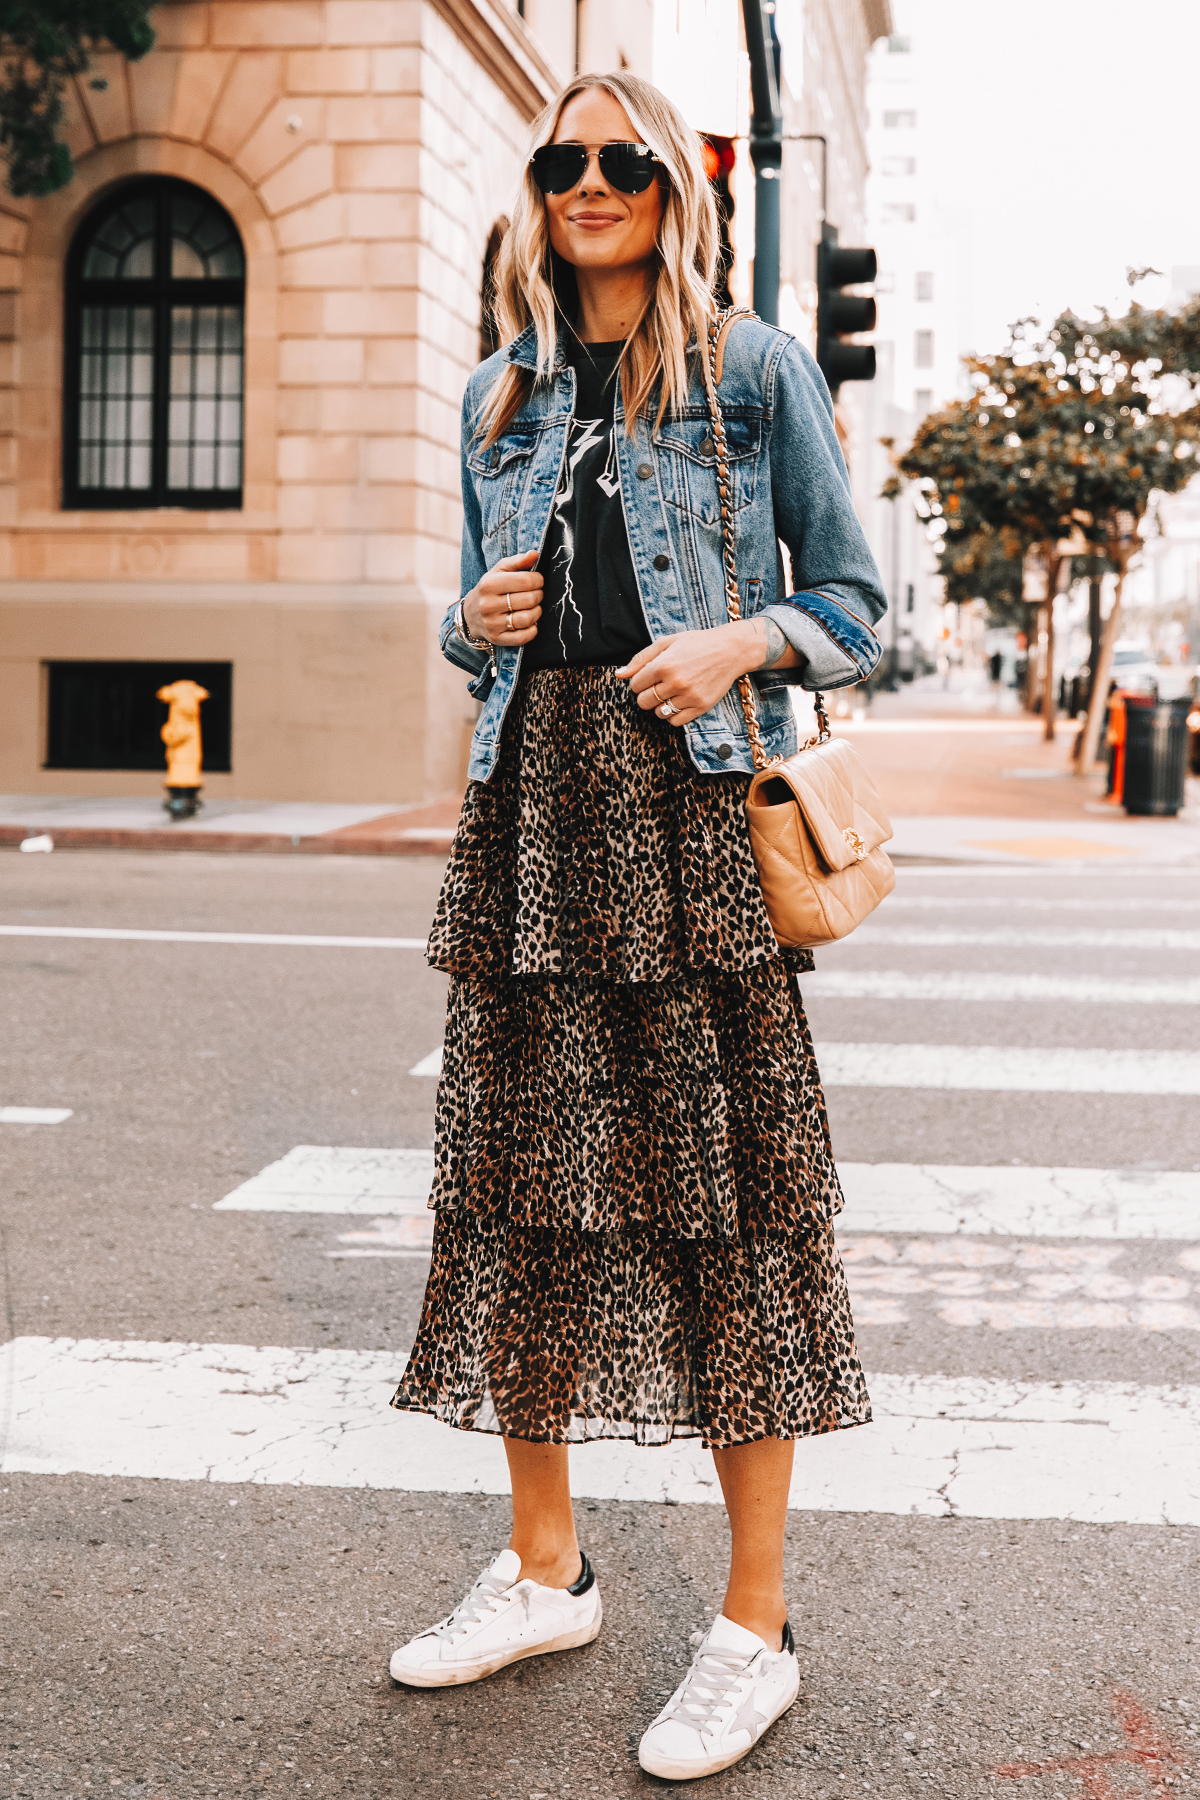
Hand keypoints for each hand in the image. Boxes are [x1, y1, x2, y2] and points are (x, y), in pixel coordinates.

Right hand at [463, 549, 542, 645]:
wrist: (470, 615)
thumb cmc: (490, 590)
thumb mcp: (499, 571)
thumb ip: (518, 561)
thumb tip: (535, 554)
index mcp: (489, 584)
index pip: (526, 581)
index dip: (538, 580)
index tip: (537, 581)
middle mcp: (488, 605)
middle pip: (529, 599)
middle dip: (538, 595)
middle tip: (535, 594)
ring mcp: (492, 623)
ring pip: (528, 618)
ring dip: (537, 612)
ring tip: (533, 607)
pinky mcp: (497, 638)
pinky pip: (524, 637)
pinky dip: (533, 629)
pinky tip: (530, 622)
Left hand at [618, 620, 797, 726]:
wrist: (730, 650)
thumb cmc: (697, 644)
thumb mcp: (667, 643)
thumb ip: (640, 659)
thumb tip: (619, 675)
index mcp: (664, 664)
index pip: (635, 685)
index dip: (639, 681)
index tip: (648, 677)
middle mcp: (675, 682)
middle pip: (644, 702)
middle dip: (646, 695)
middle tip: (658, 686)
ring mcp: (689, 697)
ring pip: (658, 713)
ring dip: (659, 706)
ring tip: (670, 693)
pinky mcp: (700, 707)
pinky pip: (675, 721)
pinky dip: (672, 715)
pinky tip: (678, 702)